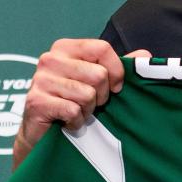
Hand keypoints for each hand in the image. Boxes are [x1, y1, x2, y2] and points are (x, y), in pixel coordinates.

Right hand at [14, 38, 131, 166]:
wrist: (42, 133)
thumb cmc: (72, 103)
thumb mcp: (96, 81)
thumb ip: (118, 67)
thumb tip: (145, 55)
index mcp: (66, 48)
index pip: (102, 48)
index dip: (116, 71)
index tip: (115, 88)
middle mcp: (50, 59)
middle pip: (98, 74)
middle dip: (101, 96)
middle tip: (90, 104)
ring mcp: (41, 79)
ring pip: (87, 94)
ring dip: (88, 110)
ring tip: (78, 112)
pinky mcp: (36, 101)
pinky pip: (73, 111)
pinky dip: (76, 122)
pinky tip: (69, 122)